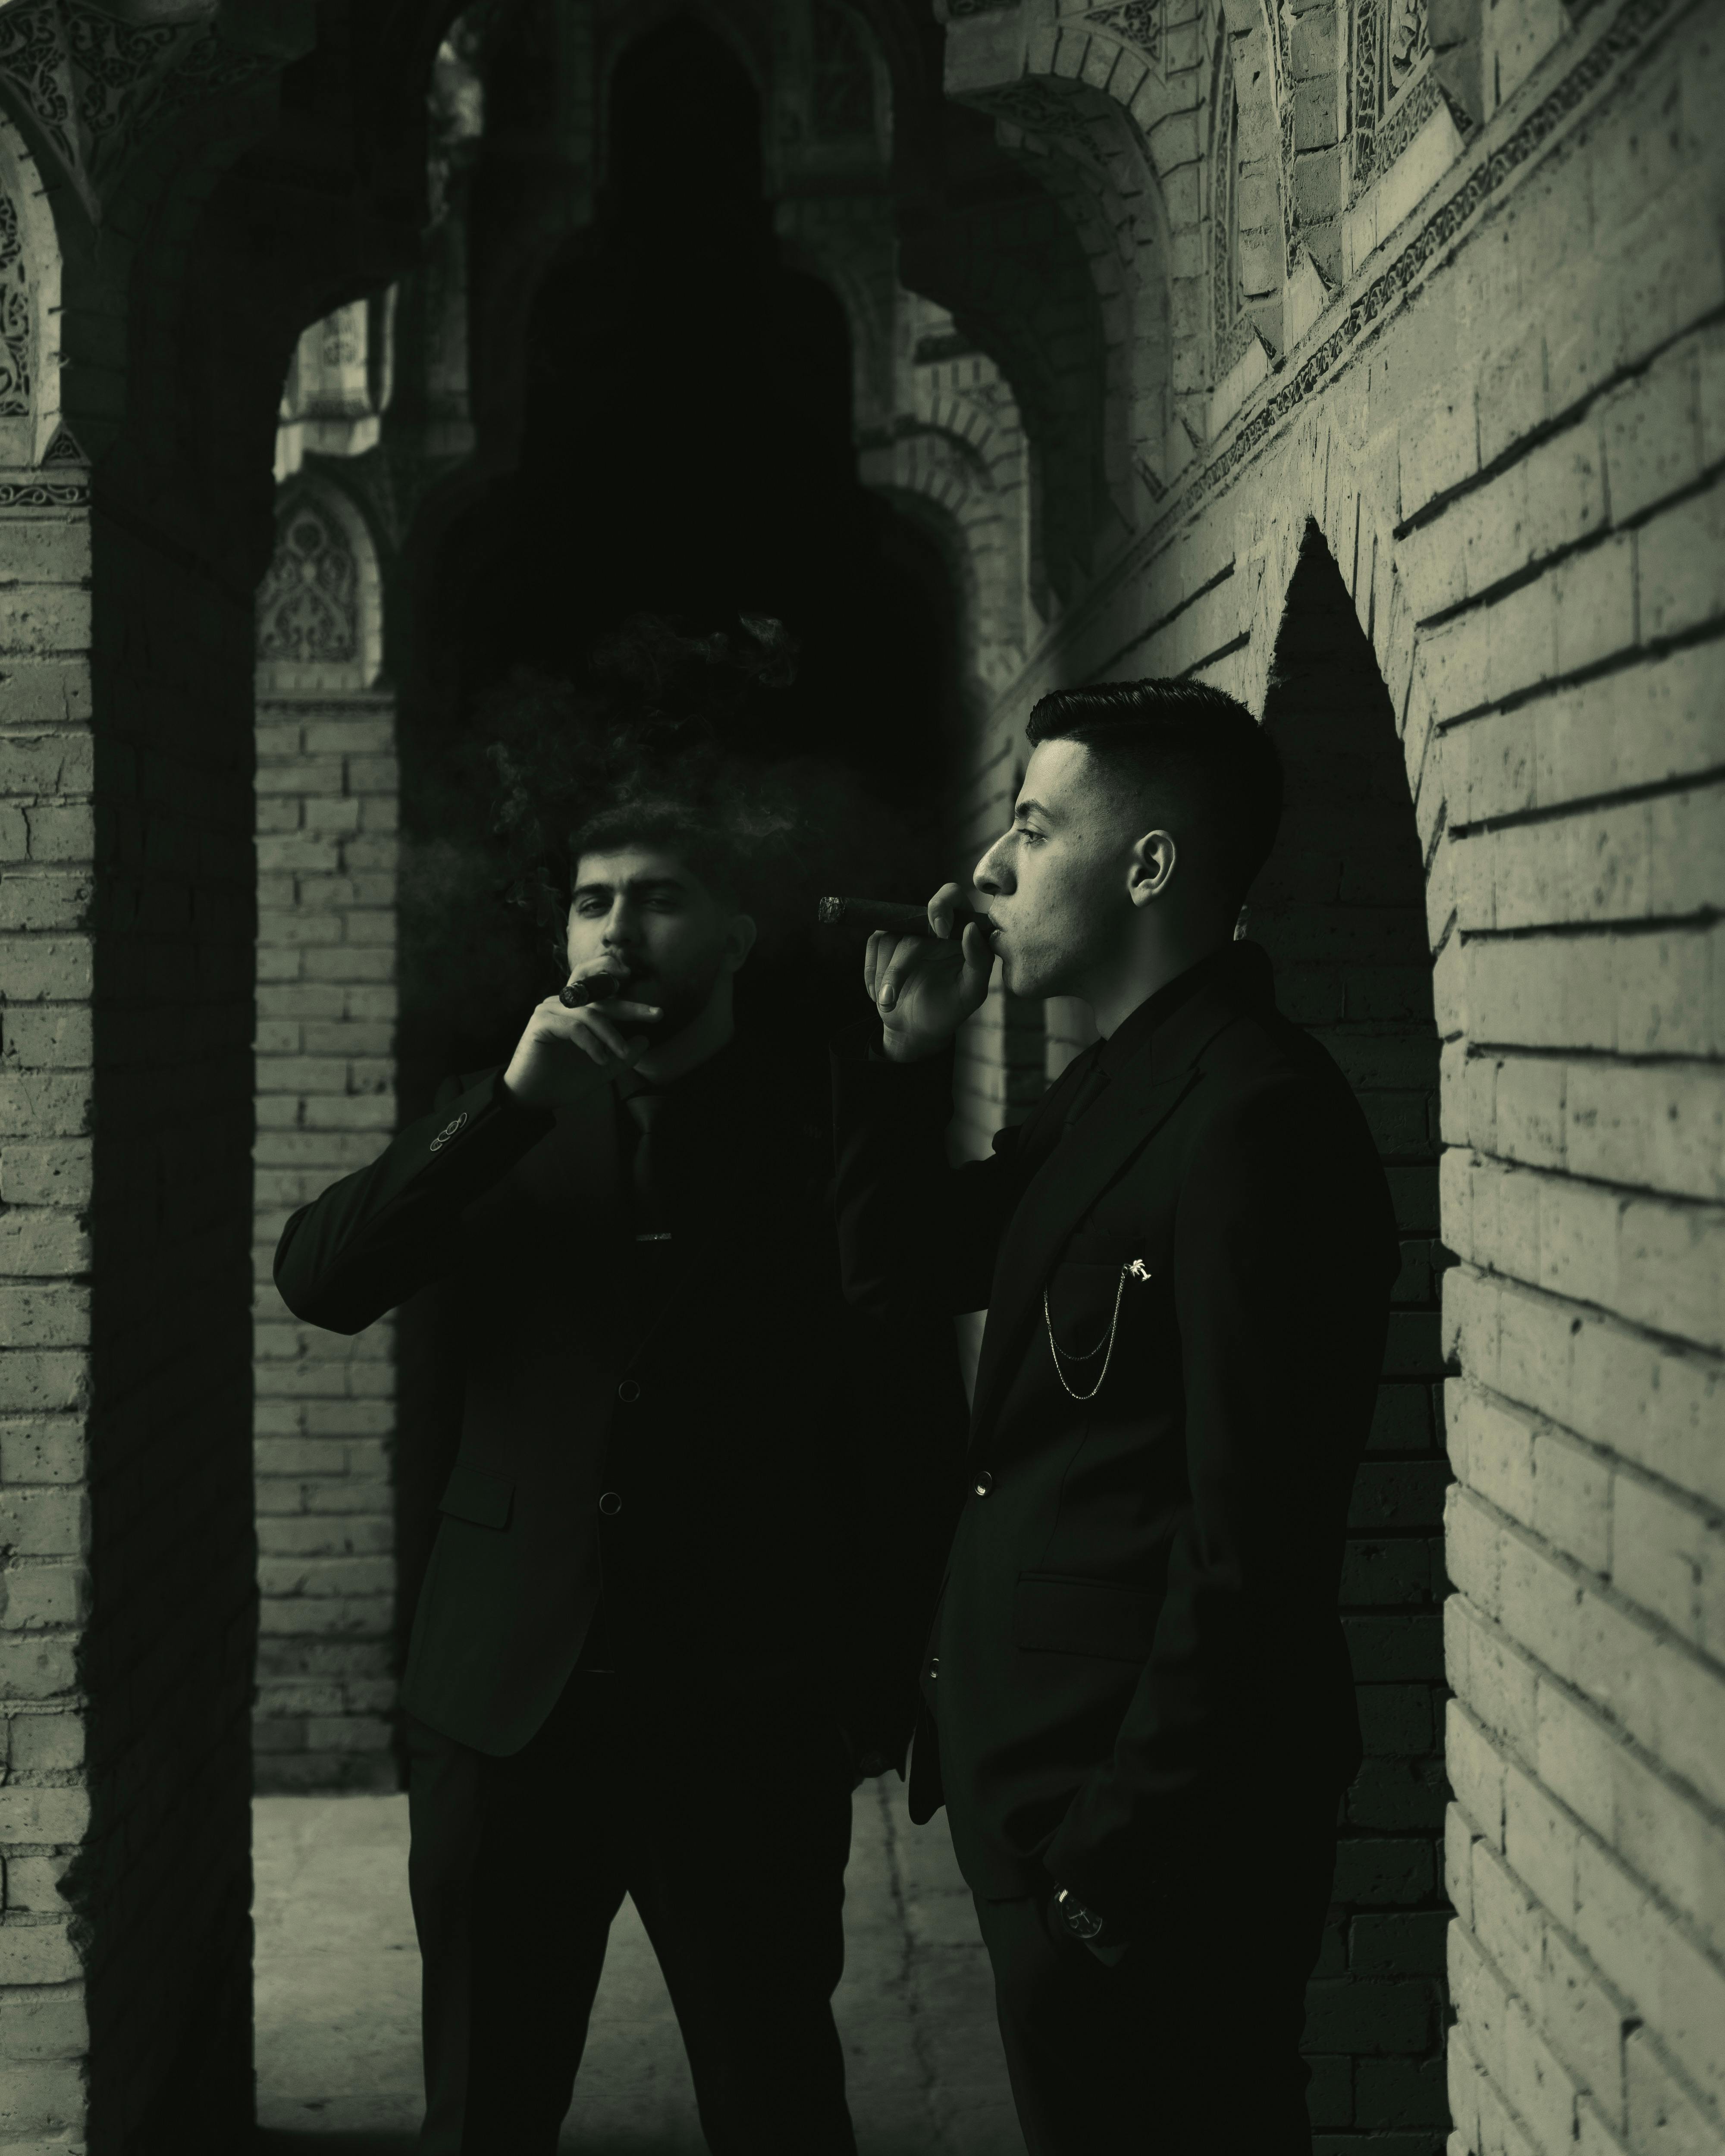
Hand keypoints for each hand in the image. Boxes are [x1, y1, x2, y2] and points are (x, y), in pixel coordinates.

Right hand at [501, 965, 664, 1108]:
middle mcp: (562, 1002)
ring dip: (611, 1034)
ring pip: (591, 1014)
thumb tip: (645, 1039)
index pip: (600, 985)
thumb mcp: (602, 1067)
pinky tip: (601, 1059)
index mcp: (575, 1007)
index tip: (642, 989)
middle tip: (657, 1015)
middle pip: (601, 996)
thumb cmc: (563, 1080)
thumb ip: (622, 1054)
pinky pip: (575, 1027)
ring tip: (622, 1054)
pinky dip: (592, 1043)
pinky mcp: (541, 1023)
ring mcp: (549, 1010)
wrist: (533, 1098)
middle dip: (631, 1007)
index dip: (621, 980)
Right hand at [864, 883, 993, 1062]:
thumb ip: (979, 961)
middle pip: (913, 923)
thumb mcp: (972, 992)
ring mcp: (906, 932)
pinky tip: (882, 996)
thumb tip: (971, 929)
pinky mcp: (884, 940)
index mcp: (961, 930)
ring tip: (889, 1001)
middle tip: (890, 996)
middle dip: (900, 966)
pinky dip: (873, 974)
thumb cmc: (950, 1009)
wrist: (918, 1028)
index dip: (942, 905)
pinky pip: (874, 944)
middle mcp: (933, 926)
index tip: (940, 931)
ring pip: (889, 938)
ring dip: (886, 976)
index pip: (952, 896)